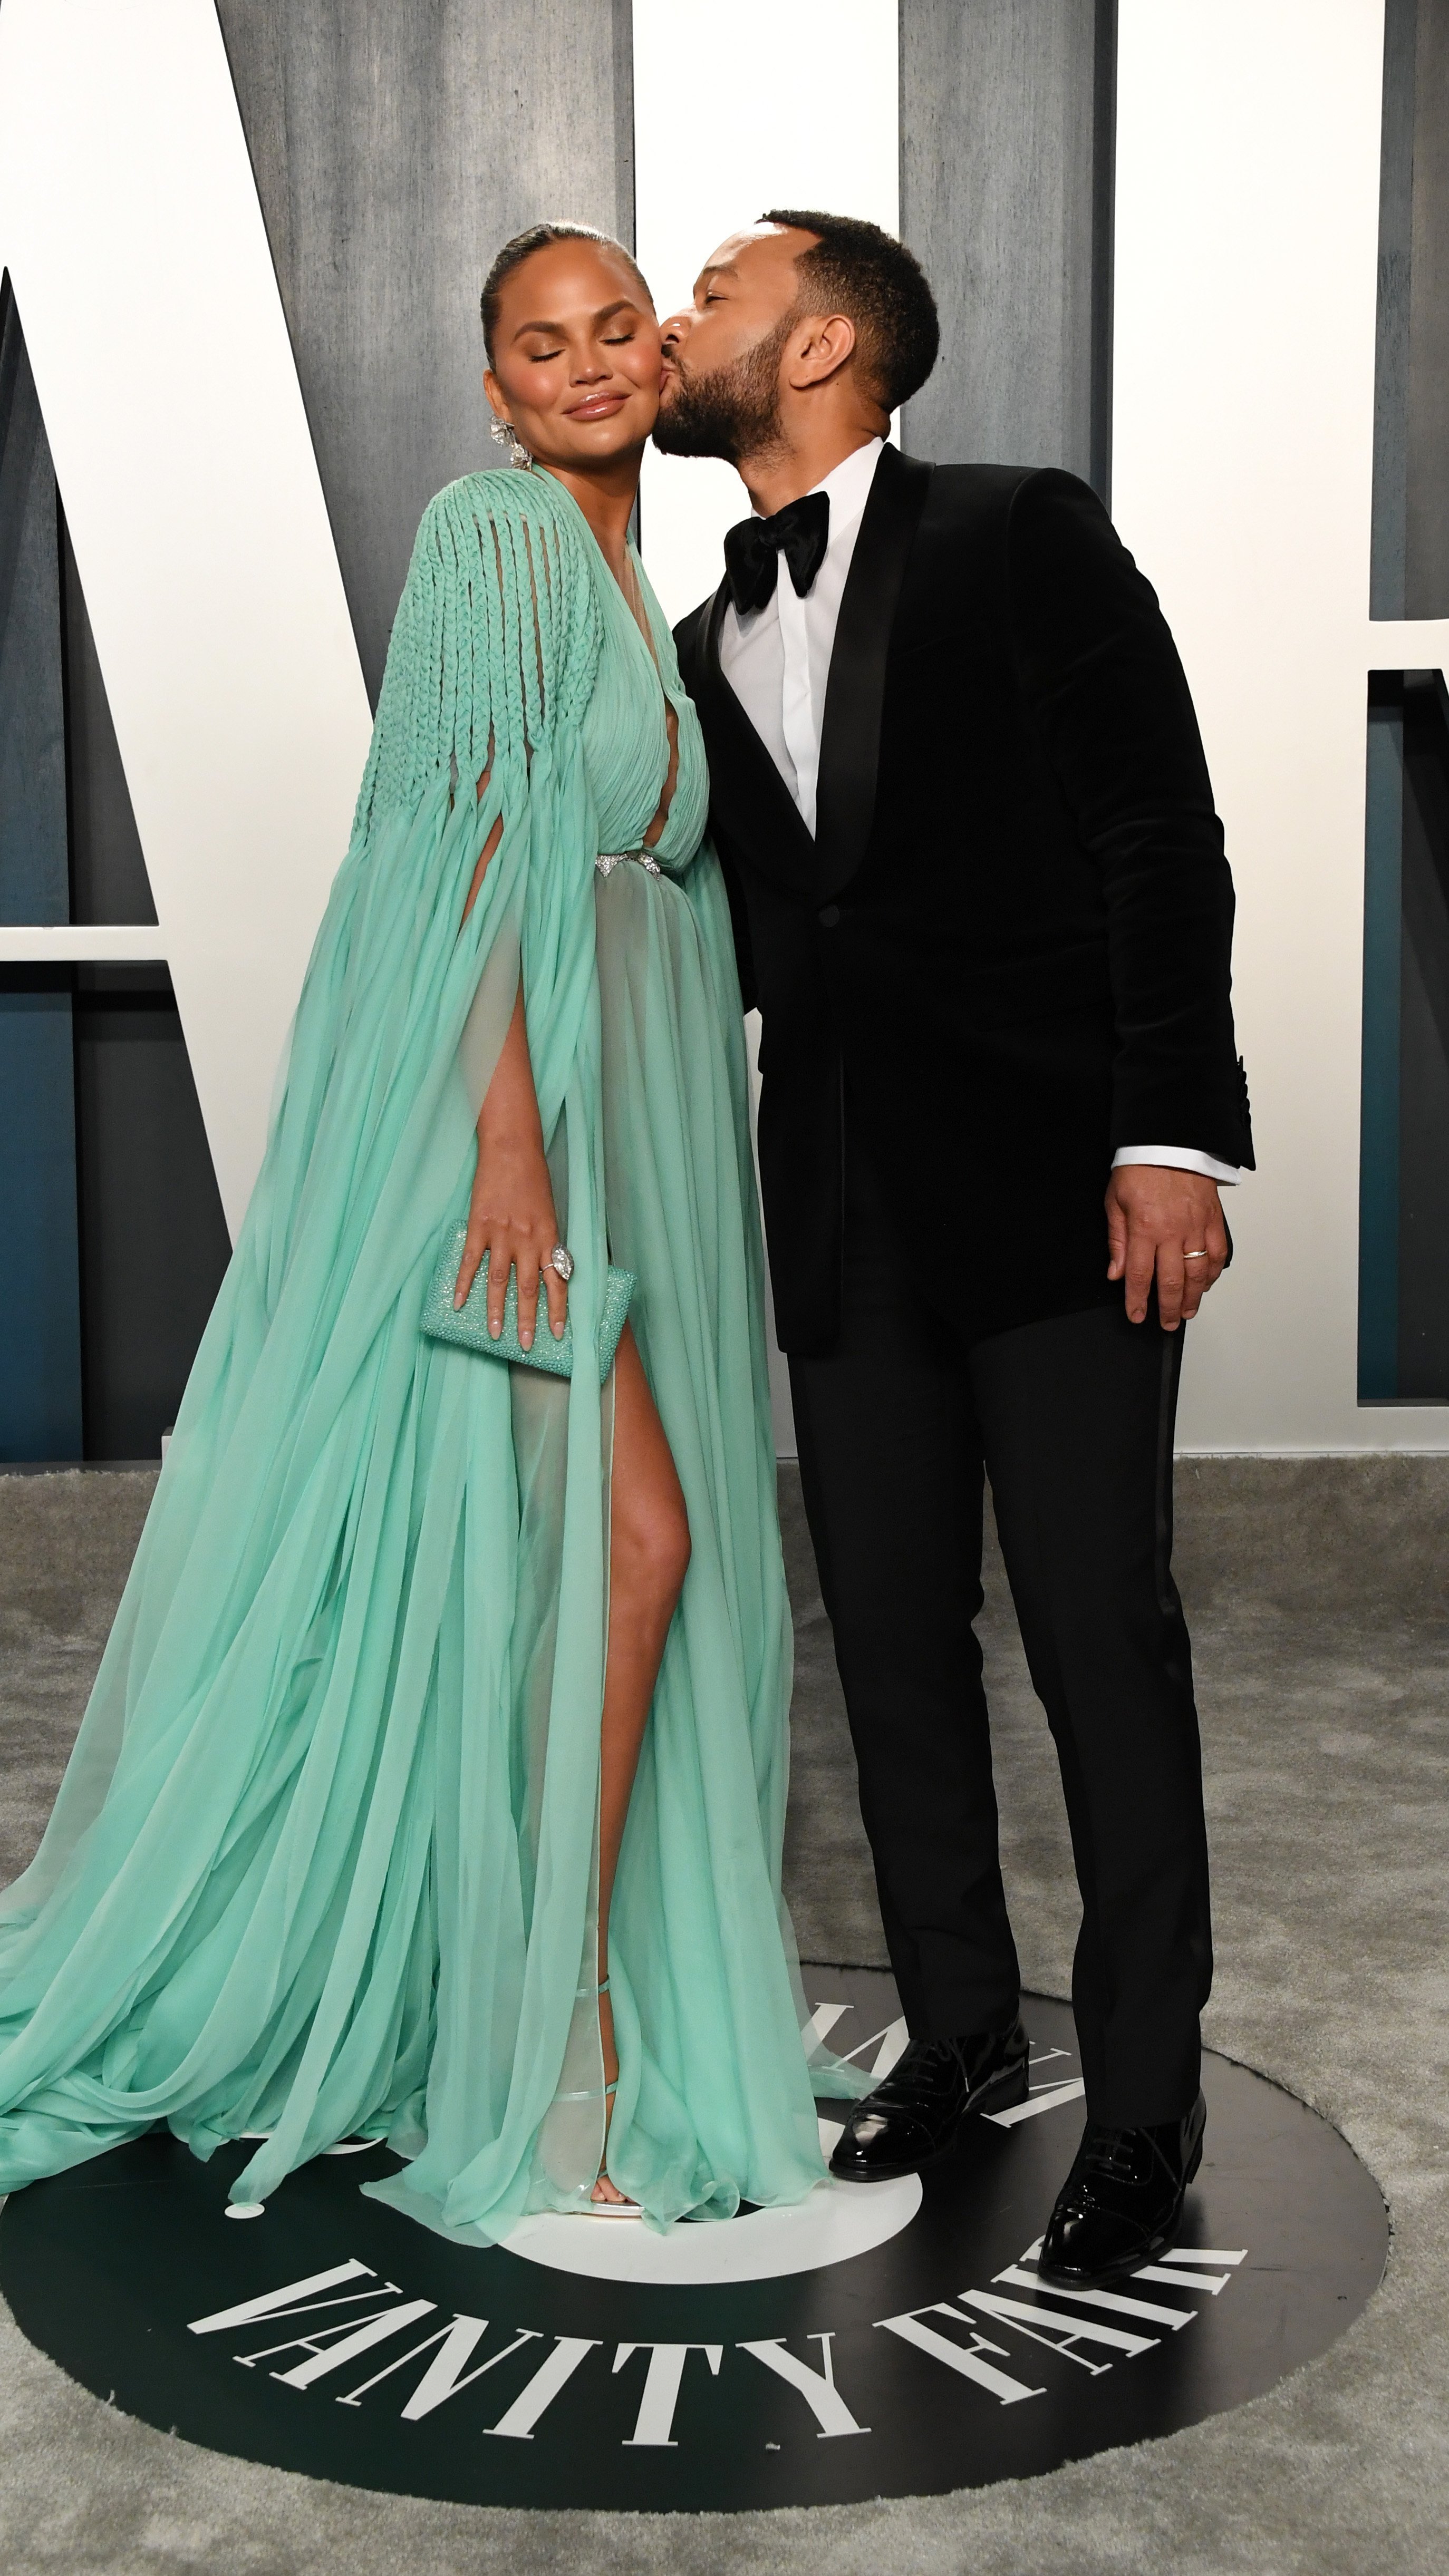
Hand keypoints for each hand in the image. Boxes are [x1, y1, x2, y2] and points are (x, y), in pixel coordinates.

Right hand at [454, 1139, 566, 1348]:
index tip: (559, 1334)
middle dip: (527, 1320)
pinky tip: (459, 1303)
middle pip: (528, 1289)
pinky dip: (465, 1284)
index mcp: (549, 1237)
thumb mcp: (549, 1212)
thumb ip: (546, 1242)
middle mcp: (528, 1240)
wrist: (512, 1149)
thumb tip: (545, 1270)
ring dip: (498, 1311)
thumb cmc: (533, 1179)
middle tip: (526, 1345)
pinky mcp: (479, 1226)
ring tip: (496, 1334)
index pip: (558, 1282)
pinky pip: (471, 1262)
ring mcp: (502, 1234)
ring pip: (500, 1281)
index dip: (559, 1310)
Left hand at [1105, 1165, 1227, 1330]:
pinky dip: (1213, 1273)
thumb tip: (1116, 1273)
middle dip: (1169, 1308)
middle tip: (1167, 1324)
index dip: (1138, 1300)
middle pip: (1173, 1281)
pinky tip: (1206, 1284)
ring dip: (1193, 1297)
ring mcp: (1196, 1227)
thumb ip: (1117, 1241)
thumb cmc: (1141, 1168)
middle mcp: (1173, 1232)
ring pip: (1198, 1273)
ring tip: (1187, 1312)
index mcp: (1145, 1228)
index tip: (1137, 1316)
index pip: (1141, 1276)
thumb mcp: (1115, 1201)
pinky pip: (1217, 1253)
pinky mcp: (1213, 1219)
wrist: (1170, 1141)